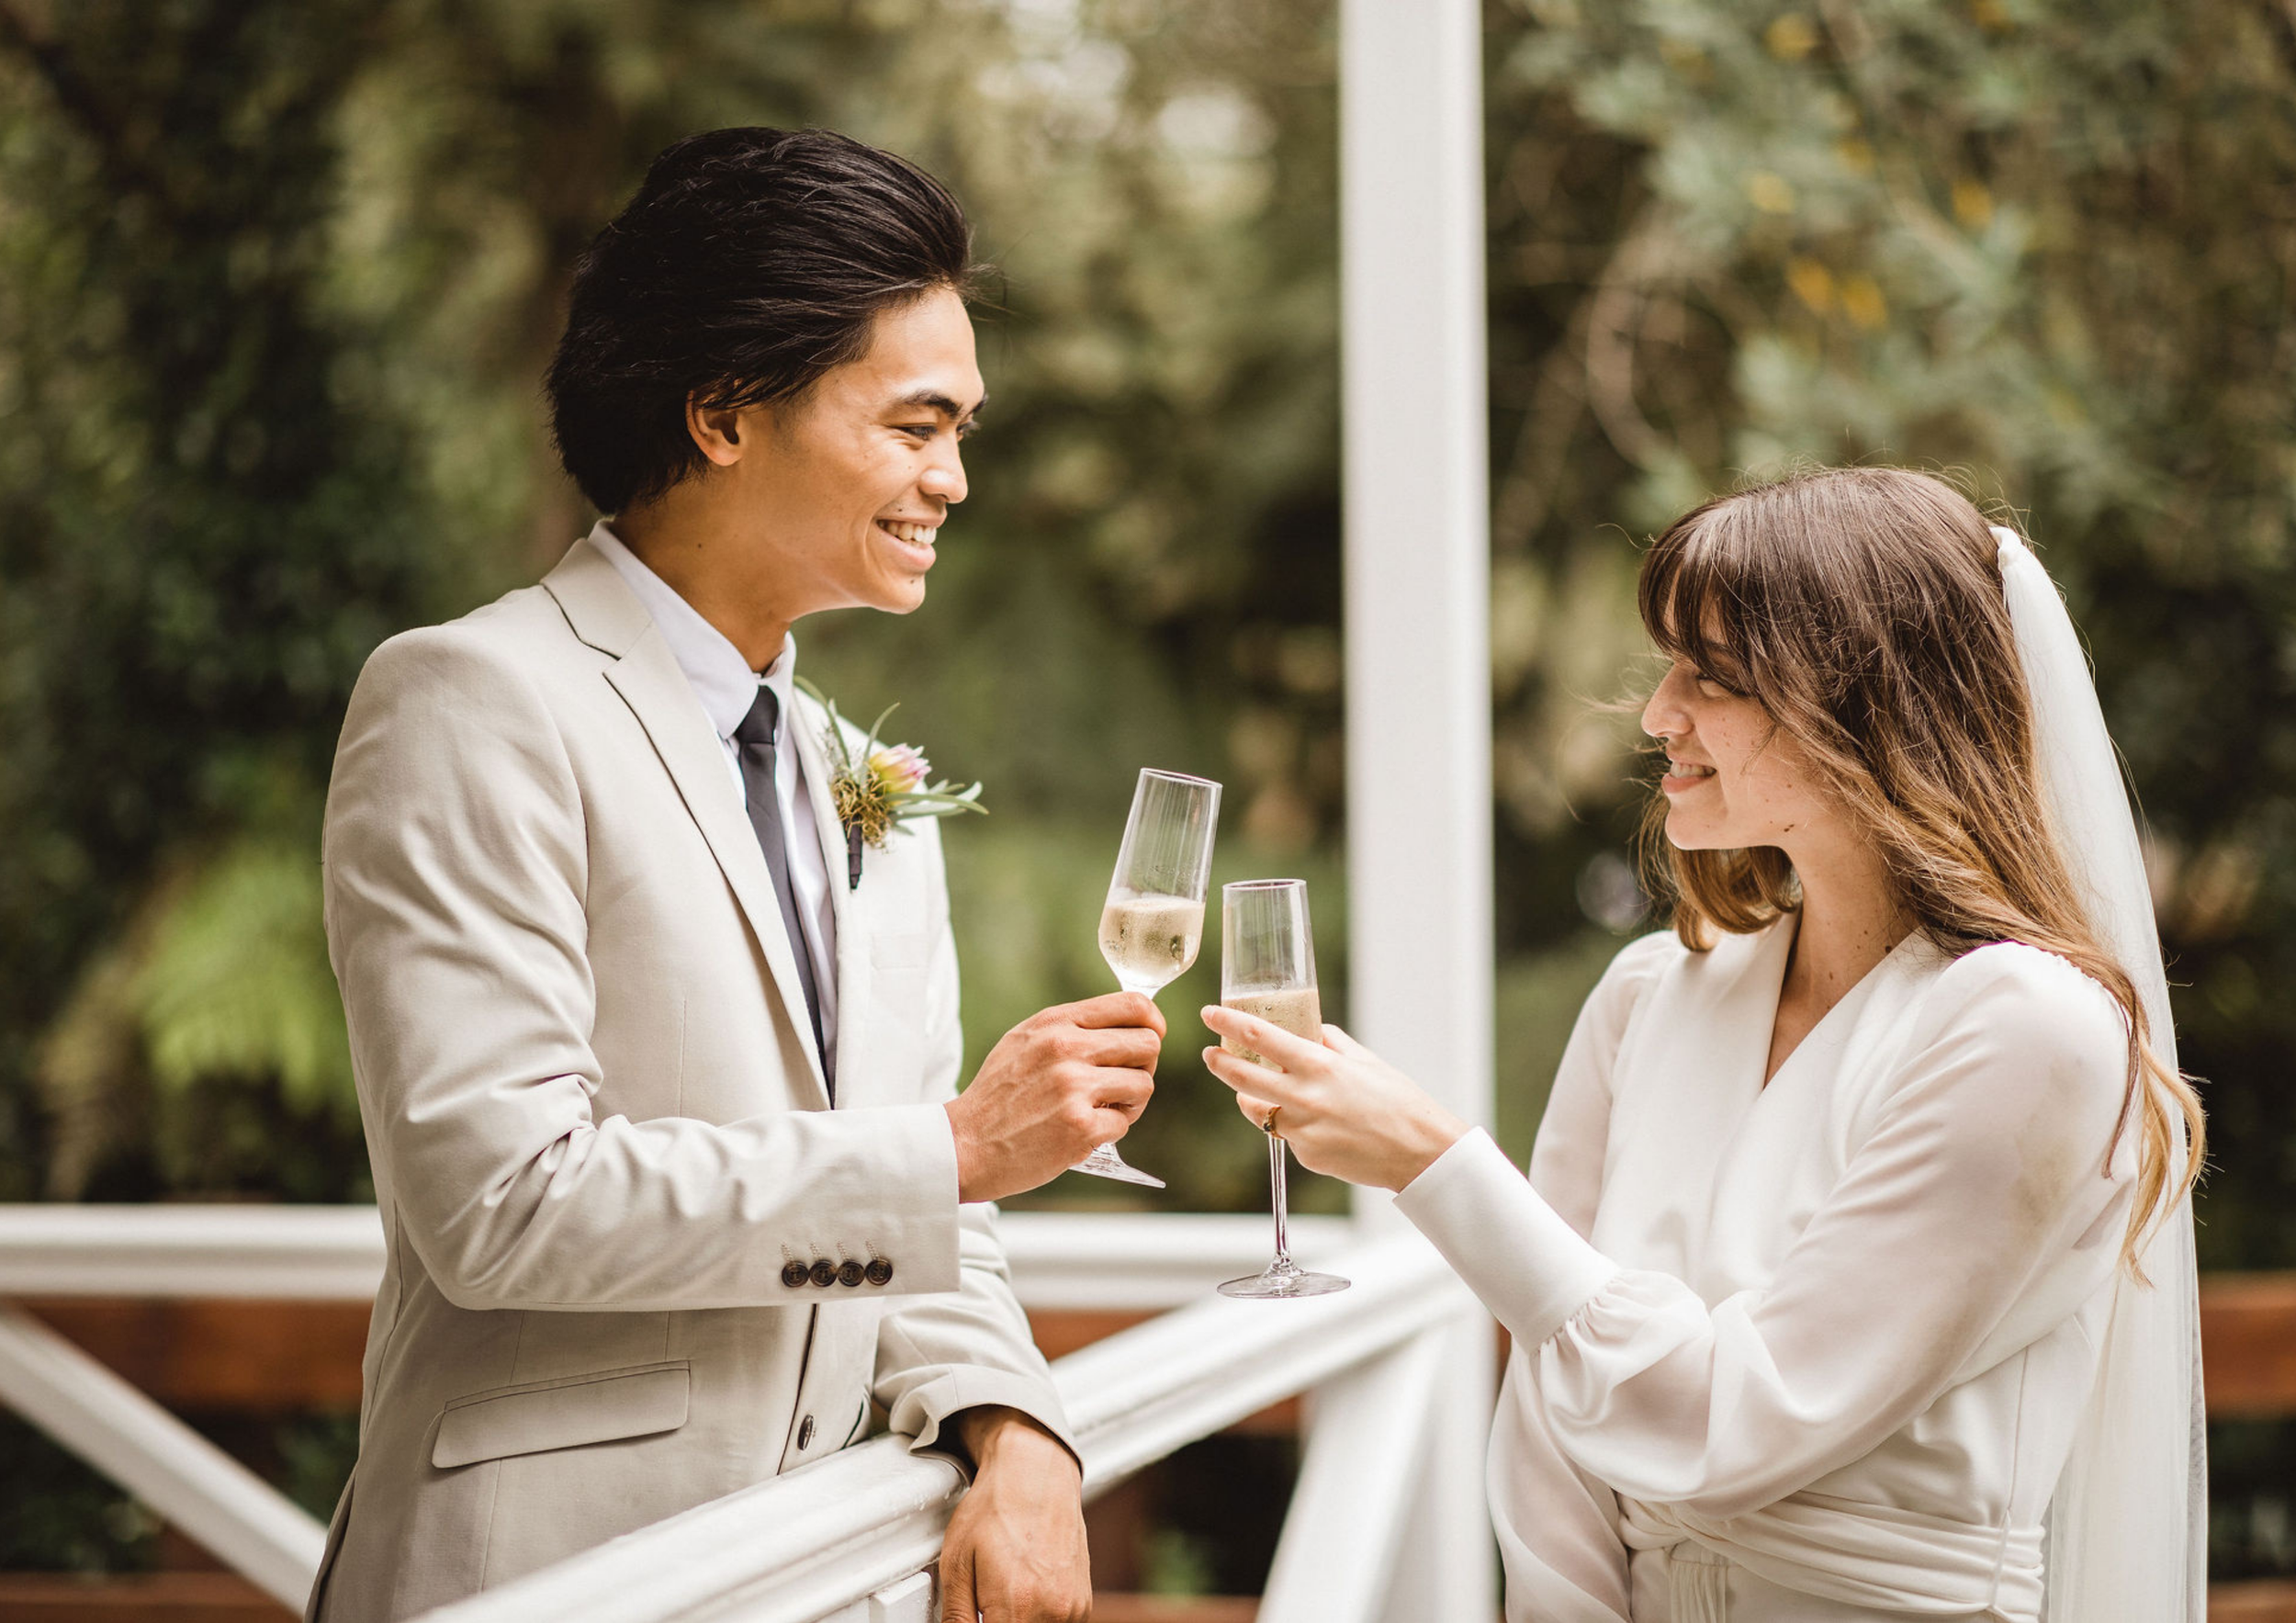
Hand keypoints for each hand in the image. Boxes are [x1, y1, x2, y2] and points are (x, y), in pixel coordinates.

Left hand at [940, 1407, 1090, 1622]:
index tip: (975, 1612)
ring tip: (1005, 1589)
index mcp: (1017, 1606)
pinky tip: (1024, 1589)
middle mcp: (1051, 1612)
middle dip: (998, 1621)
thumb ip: (956, 1616)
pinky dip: (1037, 1617)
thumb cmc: (995, 1508)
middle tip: (986, 1598)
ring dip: (1018, 1621)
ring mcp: (1072, 1609)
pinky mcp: (1082, 1603)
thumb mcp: (956, 1562)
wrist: (1035, 1473)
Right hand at [946, 994, 1164, 1201]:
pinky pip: (1124, 1123)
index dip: (1153, 1022)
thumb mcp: (1024, 1041)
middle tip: (1121, 1083)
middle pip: (1148, 1045)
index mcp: (1055, 1023)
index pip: (1133, 1005)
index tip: (1152, 1037)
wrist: (964, 1144)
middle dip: (1143, 1066)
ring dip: (1130, 1102)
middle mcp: (1066, 1049)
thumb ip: (1071, 1027)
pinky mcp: (1080, 1127)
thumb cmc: (997, 1095)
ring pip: (1144, 1085)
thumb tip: (1127, 1024)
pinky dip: (1109, 1131)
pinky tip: (1083, 1131)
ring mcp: (1074, 1088)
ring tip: (1101, 1109)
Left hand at [1198, 1009, 1468, 1190]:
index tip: (1209, 1013)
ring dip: (1250, 1097)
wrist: (1419, 1151)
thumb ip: (1328, 1043)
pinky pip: (1286, 1134)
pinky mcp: (1305, 1155)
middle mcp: (1304, 1097)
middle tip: (1211, 1054)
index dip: (1227, 1022)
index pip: (1259, 1036)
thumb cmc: (1398, 1101)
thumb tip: (1307, 1031)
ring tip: (1258, 1089)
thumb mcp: (1364, 1060)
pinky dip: (1291, 1125)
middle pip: (1241, 1076)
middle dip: (1219, 1062)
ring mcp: (1302, 1130)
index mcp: (1319, 1065)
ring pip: (1256, 1110)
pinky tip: (1316, 1124)